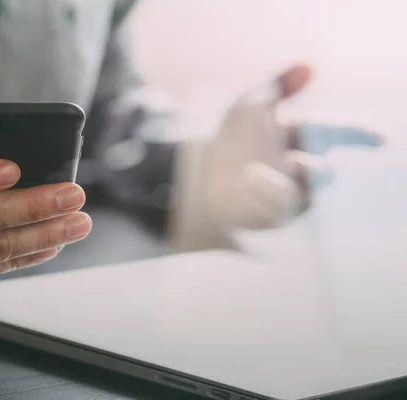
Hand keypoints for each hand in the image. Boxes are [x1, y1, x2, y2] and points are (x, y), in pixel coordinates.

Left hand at [204, 64, 383, 228]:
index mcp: (304, 136)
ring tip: (251, 174)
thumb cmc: (235, 136)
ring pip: (304, 195)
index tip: (380, 140)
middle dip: (313, 166)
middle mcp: (305, 165)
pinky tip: (243, 184)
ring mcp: (294, 192)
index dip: (359, 136)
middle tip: (291, 160)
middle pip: (325, 171)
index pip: (337, 133)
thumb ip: (279, 86)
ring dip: (280, 185)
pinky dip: (263, 197)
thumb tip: (309, 65)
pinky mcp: (277, 214)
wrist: (209, 172)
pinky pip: (279, 210)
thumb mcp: (250, 105)